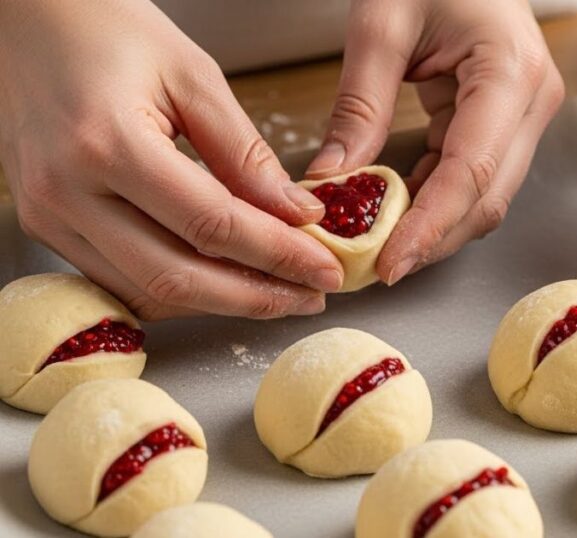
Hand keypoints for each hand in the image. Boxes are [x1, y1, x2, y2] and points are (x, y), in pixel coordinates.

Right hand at [0, 1, 344, 319]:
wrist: (27, 20)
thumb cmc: (107, 29)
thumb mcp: (194, 76)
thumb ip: (246, 154)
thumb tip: (297, 215)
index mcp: (107, 143)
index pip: (212, 226)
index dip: (278, 255)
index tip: (325, 270)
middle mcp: (66, 190)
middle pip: (177, 277)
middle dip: (256, 296)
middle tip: (311, 296)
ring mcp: (47, 214)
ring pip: (147, 291)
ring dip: (221, 300)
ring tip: (279, 290)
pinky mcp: (45, 225)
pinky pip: (120, 280)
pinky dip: (179, 290)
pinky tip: (224, 279)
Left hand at [307, 0, 564, 283]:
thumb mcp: (381, 23)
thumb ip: (358, 105)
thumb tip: (332, 182)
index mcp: (510, 73)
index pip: (472, 171)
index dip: (431, 227)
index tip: (390, 264)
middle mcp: (531, 102)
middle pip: (487, 197)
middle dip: (431, 239)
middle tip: (372, 268)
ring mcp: (525, 114)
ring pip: (484, 197)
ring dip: (432, 227)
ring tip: (375, 246)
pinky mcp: (508, 122)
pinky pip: (473, 177)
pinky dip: (434, 201)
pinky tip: (394, 212)